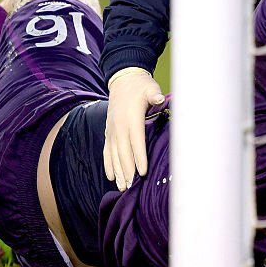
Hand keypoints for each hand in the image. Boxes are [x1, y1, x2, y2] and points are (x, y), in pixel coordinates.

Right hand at [104, 67, 163, 189]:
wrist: (122, 79)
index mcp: (131, 118)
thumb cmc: (140, 85)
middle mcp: (119, 126)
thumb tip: (158, 98)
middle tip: (130, 188)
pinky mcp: (109, 131)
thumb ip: (154, 94)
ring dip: (117, 172)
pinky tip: (111, 177)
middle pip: (123, 152)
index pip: (136, 141)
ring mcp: (112, 130)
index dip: (139, 157)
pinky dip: (108, 164)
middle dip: (126, 171)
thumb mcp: (150, 87)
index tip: (142, 173)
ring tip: (121, 187)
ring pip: (113, 154)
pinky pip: (106, 150)